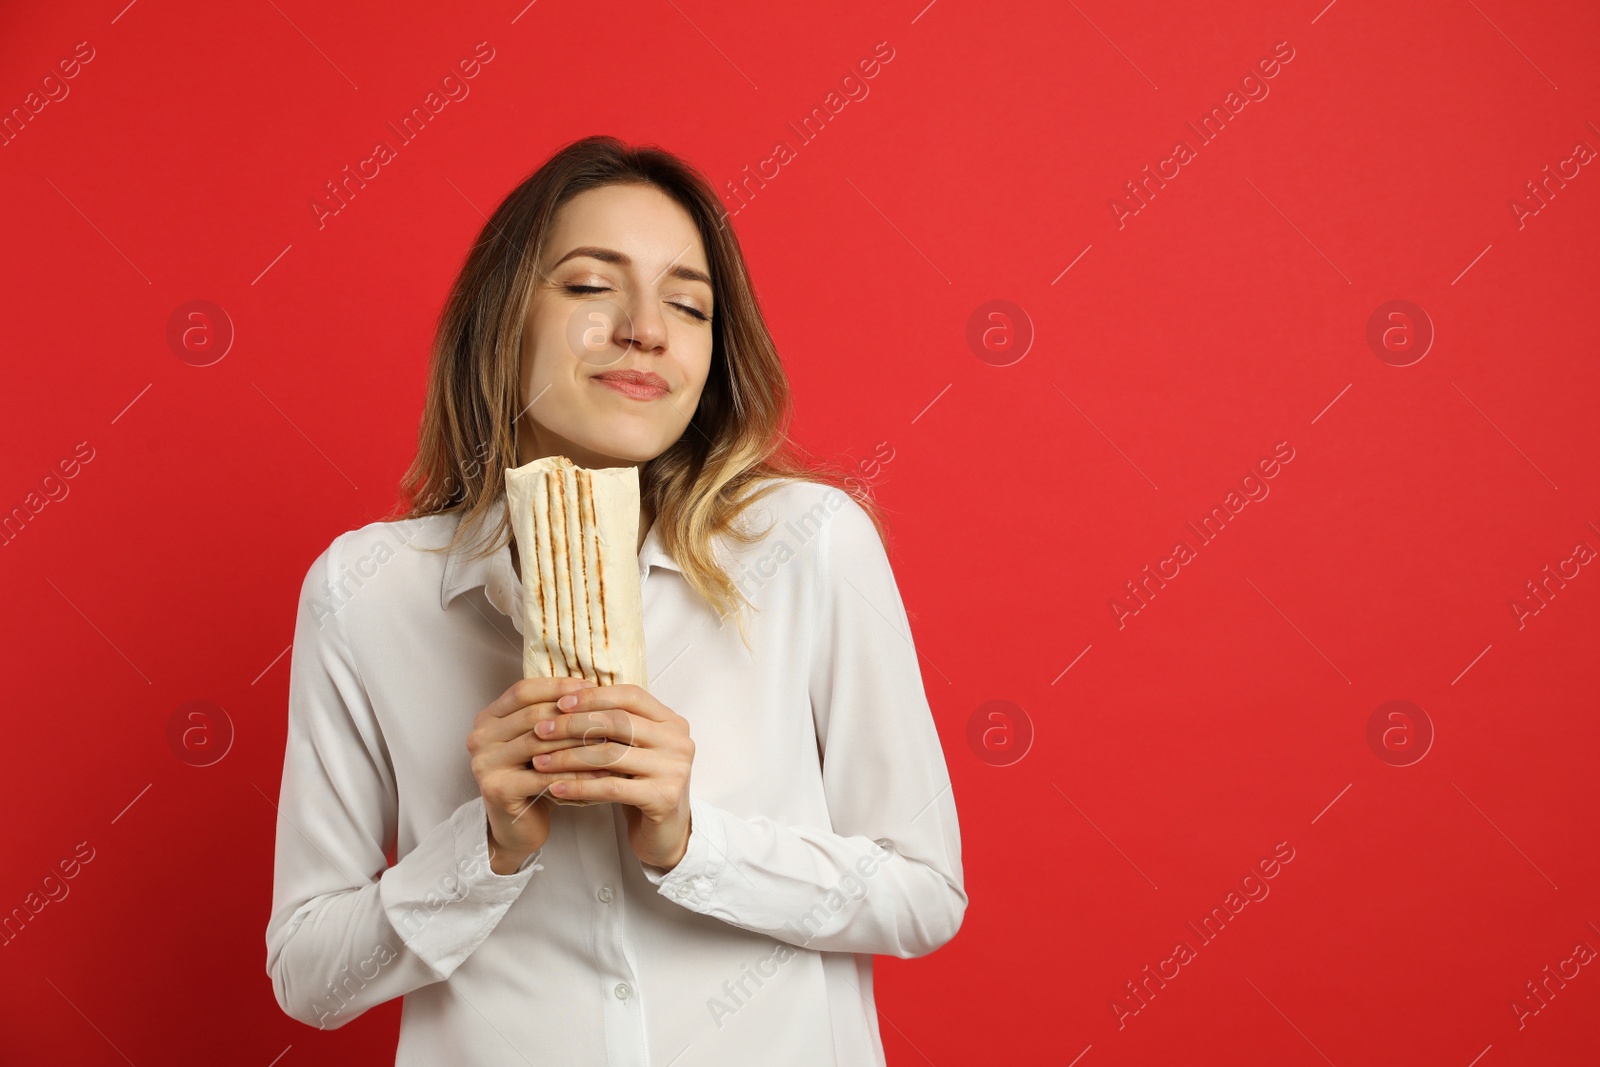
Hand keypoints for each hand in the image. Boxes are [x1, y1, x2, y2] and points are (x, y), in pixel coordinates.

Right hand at [466, 676, 612, 873]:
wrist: (517, 828)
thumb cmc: (534, 779)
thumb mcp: (540, 741)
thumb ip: (552, 714)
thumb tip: (594, 687)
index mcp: (488, 718)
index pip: (524, 690)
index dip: (558, 686)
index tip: (592, 688)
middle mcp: (480, 737)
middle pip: (533, 714)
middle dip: (573, 714)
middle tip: (607, 715)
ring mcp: (484, 763)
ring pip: (540, 743)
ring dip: (578, 742)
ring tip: (610, 741)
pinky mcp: (497, 789)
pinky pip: (544, 776)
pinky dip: (575, 773)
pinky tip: (601, 774)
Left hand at [530, 683, 694, 869]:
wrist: (665, 832)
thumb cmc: (642, 785)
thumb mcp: (633, 750)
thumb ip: (615, 726)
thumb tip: (565, 702)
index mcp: (672, 722)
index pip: (630, 696)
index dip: (594, 696)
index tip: (560, 703)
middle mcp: (678, 741)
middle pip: (618, 722)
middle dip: (574, 725)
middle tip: (541, 730)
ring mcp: (674, 770)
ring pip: (611, 755)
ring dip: (569, 757)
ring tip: (540, 761)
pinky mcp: (663, 798)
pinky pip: (611, 788)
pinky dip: (579, 787)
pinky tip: (555, 787)